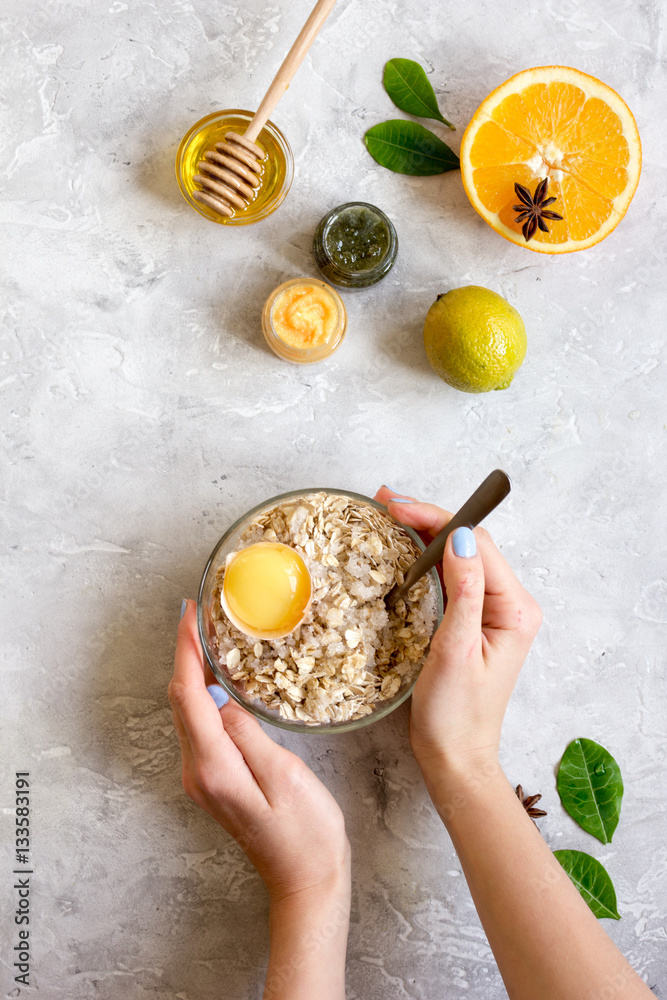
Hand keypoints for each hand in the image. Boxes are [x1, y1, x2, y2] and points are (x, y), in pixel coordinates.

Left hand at [168, 601, 349, 904]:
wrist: (307, 883)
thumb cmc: (306, 836)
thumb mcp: (285, 776)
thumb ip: (248, 735)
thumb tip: (224, 700)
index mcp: (212, 767)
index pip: (187, 695)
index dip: (185, 649)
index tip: (189, 613)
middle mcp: (198, 772)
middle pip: (180, 700)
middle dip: (185, 653)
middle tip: (199, 614)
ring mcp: (203, 778)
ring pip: (188, 711)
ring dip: (194, 671)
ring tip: (209, 636)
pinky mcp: (215, 780)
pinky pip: (201, 727)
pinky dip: (204, 695)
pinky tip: (221, 679)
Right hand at [375, 488, 541, 772]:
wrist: (455, 757)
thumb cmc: (456, 714)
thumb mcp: (455, 650)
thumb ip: (462, 591)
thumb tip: (460, 537)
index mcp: (514, 609)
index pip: (476, 544)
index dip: (437, 519)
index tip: (396, 508)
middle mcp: (509, 604)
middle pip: (469, 543)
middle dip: (428, 518)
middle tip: (385, 502)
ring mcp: (491, 611)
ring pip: (458, 556)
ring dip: (425, 533)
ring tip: (389, 513)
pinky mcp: (472, 619)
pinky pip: (452, 576)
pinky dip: (426, 557)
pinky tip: (404, 545)